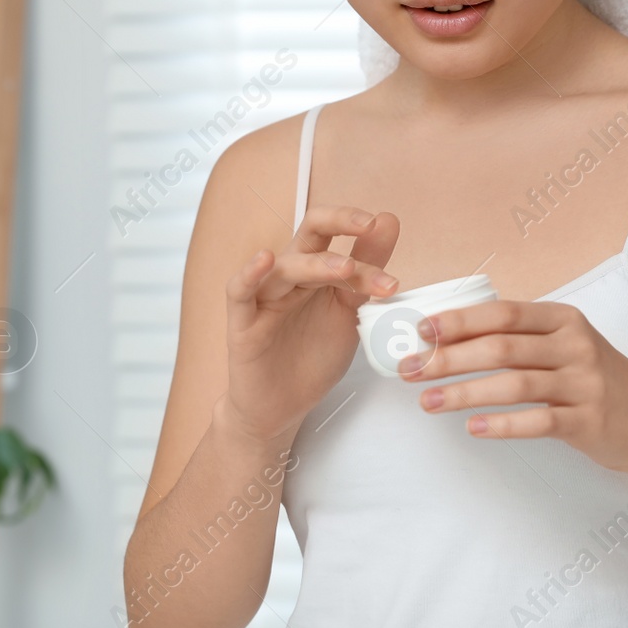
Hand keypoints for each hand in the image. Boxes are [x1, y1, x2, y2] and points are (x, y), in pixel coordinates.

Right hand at [220, 205, 401, 443]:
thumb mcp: (349, 310)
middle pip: (308, 234)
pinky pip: (239, 292)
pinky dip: (249, 274)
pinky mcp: (242, 324)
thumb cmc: (312, 357)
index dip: (359, 231)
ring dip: (317, 264)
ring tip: (346, 269)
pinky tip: (264, 260)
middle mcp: (289, 276)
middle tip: (368, 225)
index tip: (385, 234)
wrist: (283, 406)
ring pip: (286, 267)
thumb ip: (366, 270)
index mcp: (314, 270)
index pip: (333, 234)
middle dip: (339, 221)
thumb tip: (389, 220)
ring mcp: (264, 297)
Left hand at [397, 299, 627, 476]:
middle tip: (410, 370)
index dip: (459, 320)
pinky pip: (538, 421)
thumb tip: (448, 338)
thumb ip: (518, 338)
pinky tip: (472, 428)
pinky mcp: (588, 420)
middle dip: (448, 359)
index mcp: (562, 320)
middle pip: (501, 348)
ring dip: (463, 393)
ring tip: (427, 402)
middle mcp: (574, 345)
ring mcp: (583, 383)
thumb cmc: (594, 379)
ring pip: (513, 384)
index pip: (503, 313)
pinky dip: (501, 425)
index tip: (421, 331)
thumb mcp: (564, 344)